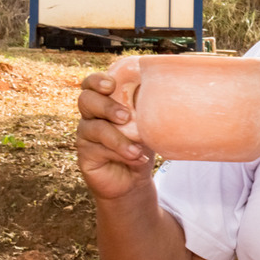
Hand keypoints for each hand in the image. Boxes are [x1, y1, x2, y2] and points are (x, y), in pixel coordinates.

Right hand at [76, 71, 155, 200]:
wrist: (134, 178)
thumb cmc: (142, 143)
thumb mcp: (150, 123)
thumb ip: (152, 106)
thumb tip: (175, 86)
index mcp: (105, 101)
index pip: (91, 84)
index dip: (97, 81)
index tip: (112, 85)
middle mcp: (91, 115)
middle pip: (86, 100)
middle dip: (106, 106)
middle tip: (126, 116)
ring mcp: (86, 135)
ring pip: (95, 128)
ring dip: (118, 138)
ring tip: (137, 149)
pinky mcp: (85, 154)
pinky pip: (98, 150)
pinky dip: (120, 153)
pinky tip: (138, 158)